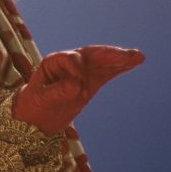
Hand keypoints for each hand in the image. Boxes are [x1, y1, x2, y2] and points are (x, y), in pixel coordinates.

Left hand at [13, 45, 144, 135]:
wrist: (34, 117)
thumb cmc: (32, 106)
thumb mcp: (41, 99)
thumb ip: (58, 92)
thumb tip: (78, 84)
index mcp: (52, 63)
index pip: (70, 58)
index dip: (77, 70)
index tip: (79, 89)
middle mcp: (67, 64)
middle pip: (89, 55)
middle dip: (108, 54)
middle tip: (127, 55)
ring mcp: (80, 73)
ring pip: (101, 63)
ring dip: (118, 59)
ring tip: (138, 56)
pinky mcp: (89, 83)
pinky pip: (106, 74)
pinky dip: (119, 68)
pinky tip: (133, 62)